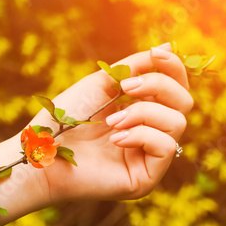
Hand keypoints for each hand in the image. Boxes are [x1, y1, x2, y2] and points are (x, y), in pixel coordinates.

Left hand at [29, 44, 192, 203]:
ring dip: (144, 113)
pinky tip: (115, 139)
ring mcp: (148, 157)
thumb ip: (136, 67)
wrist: (41, 152)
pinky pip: (167, 147)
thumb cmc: (64, 118)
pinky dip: (142, 135)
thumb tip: (170, 47)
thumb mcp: (102, 84)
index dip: (172, 67)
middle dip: (158, 87)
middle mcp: (148, 134)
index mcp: (140, 111)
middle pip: (184, 102)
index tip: (156, 54)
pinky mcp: (145, 178)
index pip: (175, 88)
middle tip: (125, 89)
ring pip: (177, 123)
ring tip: (112, 120)